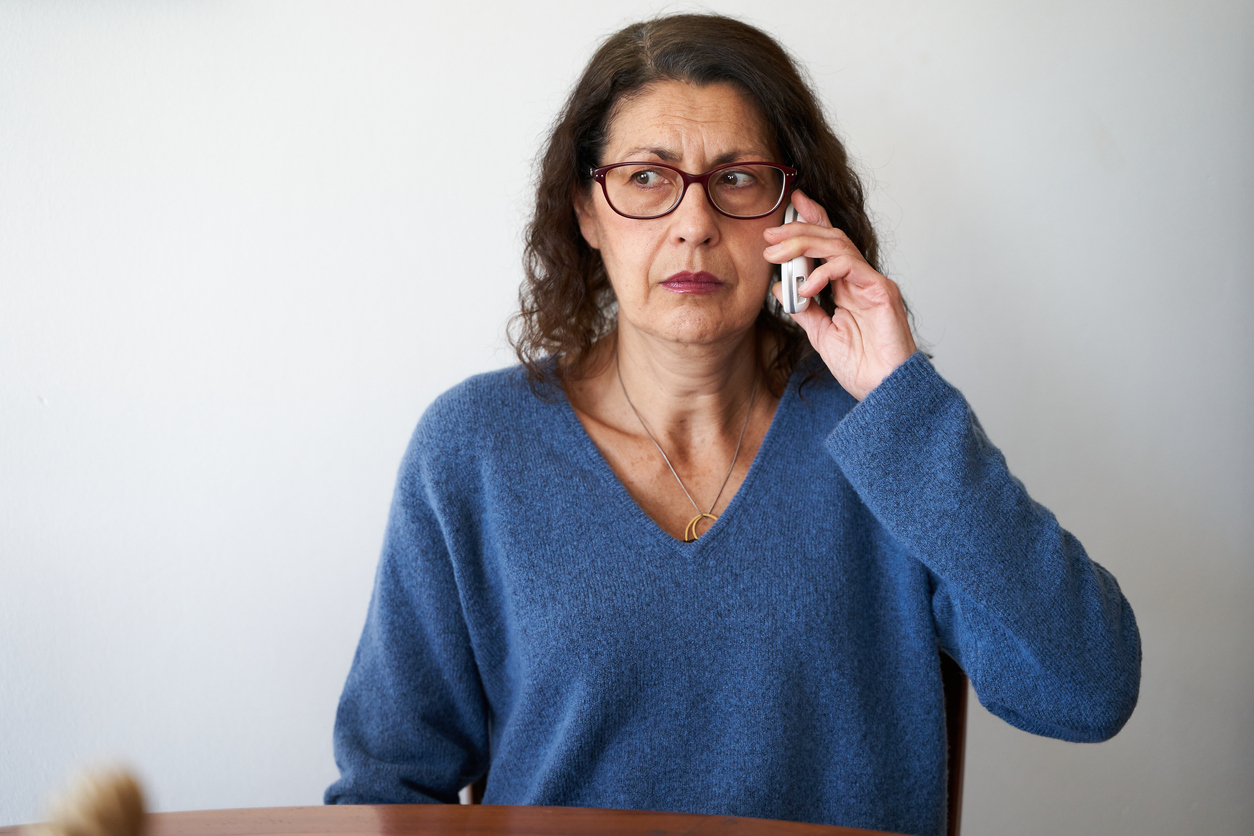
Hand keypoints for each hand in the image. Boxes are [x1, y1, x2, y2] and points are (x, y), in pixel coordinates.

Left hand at [765, 189, 916, 400]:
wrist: (884, 391)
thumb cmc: (862, 368)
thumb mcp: (822, 335)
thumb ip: (803, 310)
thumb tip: (781, 287)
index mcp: (847, 288)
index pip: (828, 245)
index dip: (812, 221)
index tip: (791, 205)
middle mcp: (860, 280)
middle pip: (830, 238)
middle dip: (798, 230)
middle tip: (770, 234)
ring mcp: (872, 283)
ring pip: (838, 245)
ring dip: (803, 244)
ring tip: (776, 254)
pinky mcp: (881, 291)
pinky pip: (849, 267)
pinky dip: (823, 272)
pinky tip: (805, 287)